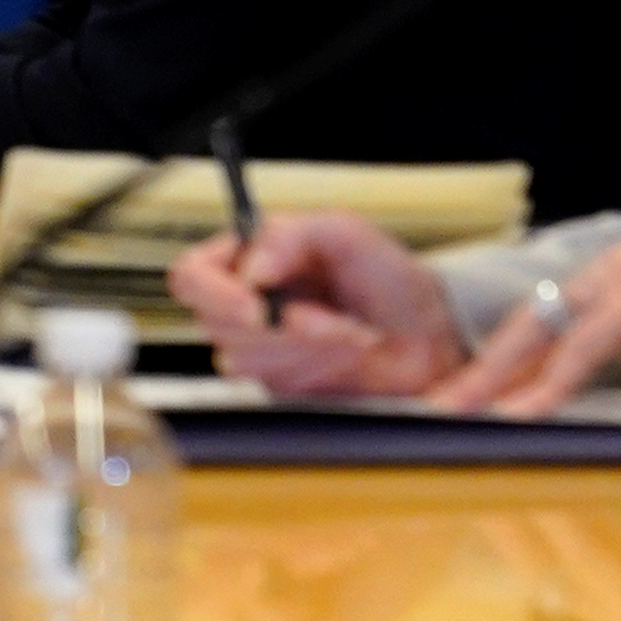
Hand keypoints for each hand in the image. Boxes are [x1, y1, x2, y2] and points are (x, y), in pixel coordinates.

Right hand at [174, 214, 458, 396]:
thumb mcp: (345, 233)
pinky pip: (276, 386)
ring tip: (349, 330)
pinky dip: (319, 370)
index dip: (214, 292)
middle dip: (281, 324)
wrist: (428, 335)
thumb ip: (290, 235)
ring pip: (245, 360)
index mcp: (247, 259)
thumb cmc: (386, 280)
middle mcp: (245, 305)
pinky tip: (345, 355)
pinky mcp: (280, 386)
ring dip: (308, 347)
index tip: (256, 305)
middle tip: (328, 316)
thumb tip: (252, 267)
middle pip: (215, 324)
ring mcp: (260, 350)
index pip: (192, 276)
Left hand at [434, 213, 620, 411]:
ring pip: (543, 329)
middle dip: (482, 368)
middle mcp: (614, 273)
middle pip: (527, 325)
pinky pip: (589, 342)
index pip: (548, 323)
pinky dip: (556, 379)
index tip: (473, 396)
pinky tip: (529, 410)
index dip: (508, 359)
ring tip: (463, 413)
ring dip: (500, 375)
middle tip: (439, 408)